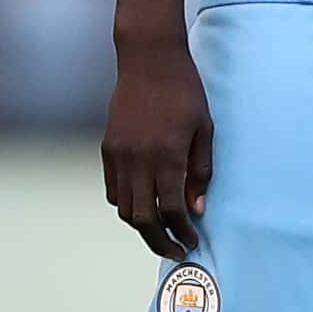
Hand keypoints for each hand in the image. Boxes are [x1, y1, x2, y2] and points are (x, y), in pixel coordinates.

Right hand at [101, 44, 213, 258]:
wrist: (148, 60)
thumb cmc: (184, 91)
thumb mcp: (204, 129)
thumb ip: (200, 171)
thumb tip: (196, 209)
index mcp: (166, 154)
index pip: (171, 210)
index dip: (182, 232)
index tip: (192, 242)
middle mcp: (139, 159)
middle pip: (143, 219)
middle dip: (160, 241)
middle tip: (176, 251)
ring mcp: (119, 155)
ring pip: (125, 208)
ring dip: (143, 226)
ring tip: (162, 232)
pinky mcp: (108, 149)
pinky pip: (114, 190)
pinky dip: (128, 205)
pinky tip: (145, 205)